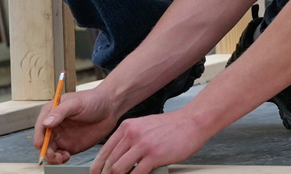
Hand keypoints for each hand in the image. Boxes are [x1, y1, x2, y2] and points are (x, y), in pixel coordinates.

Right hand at [33, 89, 118, 164]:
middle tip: (52, 154)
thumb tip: (46, 122)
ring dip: (51, 157)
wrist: (110, 107)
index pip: (40, 126)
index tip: (40, 144)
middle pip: (43, 141)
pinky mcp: (70, 146)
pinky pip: (60, 155)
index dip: (39, 136)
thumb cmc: (93, 100)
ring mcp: (61, 137)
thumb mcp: (76, 103)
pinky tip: (66, 157)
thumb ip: (60, 112)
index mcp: (52, 112)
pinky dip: (60, 159)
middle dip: (45, 150)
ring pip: (50, 151)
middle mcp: (54, 126)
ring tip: (60, 157)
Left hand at [91, 109, 209, 173]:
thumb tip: (118, 158)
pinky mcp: (154, 155)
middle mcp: (132, 134)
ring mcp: (143, 145)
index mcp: (127, 127)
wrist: (193, 122)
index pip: (104, 152)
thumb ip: (130, 139)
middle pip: (109, 162)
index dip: (97, 168)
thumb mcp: (145, 126)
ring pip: (118, 169)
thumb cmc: (172, 126)